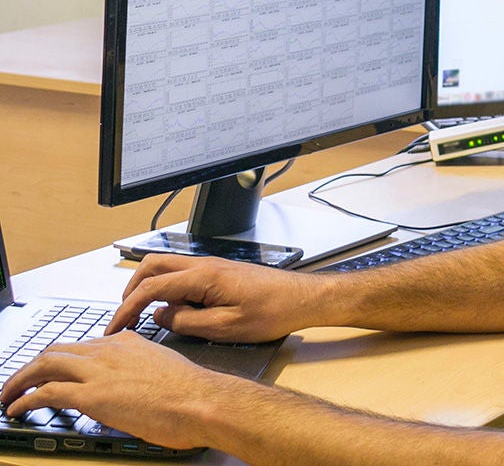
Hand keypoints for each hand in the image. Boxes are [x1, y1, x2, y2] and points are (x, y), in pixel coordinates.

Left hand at [0, 331, 237, 450]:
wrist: (199, 398)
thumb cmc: (189, 391)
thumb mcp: (161, 368)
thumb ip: (138, 369)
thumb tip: (127, 386)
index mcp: (127, 341)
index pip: (83, 345)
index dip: (62, 359)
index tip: (52, 371)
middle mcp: (109, 349)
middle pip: (58, 350)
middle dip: (33, 365)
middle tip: (20, 381)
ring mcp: (99, 371)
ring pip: (45, 365)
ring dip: (20, 380)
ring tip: (8, 394)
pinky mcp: (92, 395)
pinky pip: (46, 392)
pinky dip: (25, 400)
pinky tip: (16, 408)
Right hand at [106, 253, 319, 341]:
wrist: (300, 298)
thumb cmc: (272, 311)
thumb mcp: (226, 328)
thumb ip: (188, 322)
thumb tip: (162, 317)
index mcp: (203, 276)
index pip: (152, 287)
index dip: (127, 308)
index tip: (115, 327)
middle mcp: (205, 264)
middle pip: (152, 265)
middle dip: (131, 290)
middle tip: (124, 317)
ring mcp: (212, 265)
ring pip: (167, 266)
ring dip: (148, 287)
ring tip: (142, 314)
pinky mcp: (219, 272)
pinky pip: (183, 274)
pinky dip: (167, 288)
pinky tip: (172, 309)